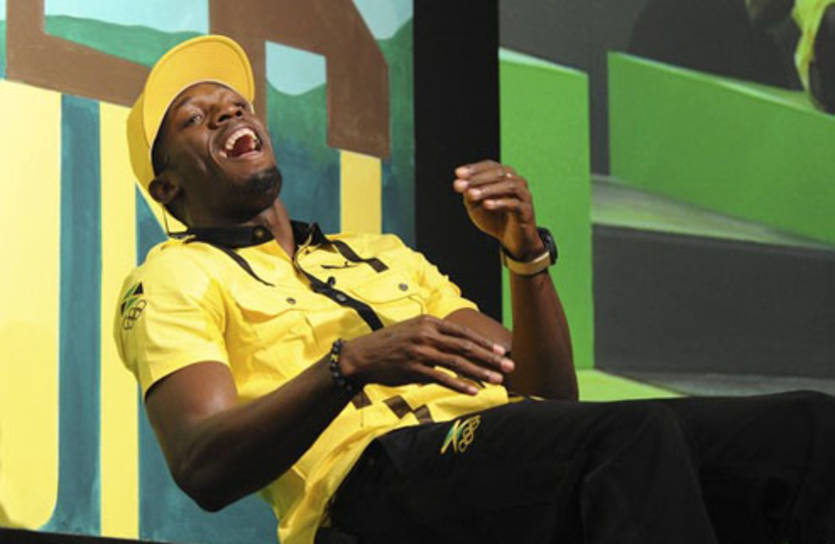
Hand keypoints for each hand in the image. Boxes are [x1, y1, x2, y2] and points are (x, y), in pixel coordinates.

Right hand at [339, 315, 513, 394]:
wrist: (362, 355)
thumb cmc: (390, 343)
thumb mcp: (414, 329)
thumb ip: (435, 334)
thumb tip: (459, 343)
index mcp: (429, 322)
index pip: (464, 332)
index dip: (485, 342)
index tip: (503, 350)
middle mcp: (427, 334)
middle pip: (466, 347)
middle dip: (491, 357)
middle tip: (510, 366)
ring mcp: (420, 352)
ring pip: (457, 363)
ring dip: (480, 372)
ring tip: (497, 380)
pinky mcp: (413, 369)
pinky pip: (441, 378)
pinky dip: (459, 385)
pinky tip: (473, 391)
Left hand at [453, 160, 543, 259]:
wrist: (511, 240)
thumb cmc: (493, 219)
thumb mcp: (476, 206)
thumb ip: (469, 195)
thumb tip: (460, 184)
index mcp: (504, 177)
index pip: (490, 166)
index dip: (474, 168)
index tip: (457, 174)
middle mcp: (516, 182)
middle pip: (499, 173)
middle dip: (478, 178)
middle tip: (460, 185)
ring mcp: (524, 195)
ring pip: (509, 185)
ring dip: (488, 189)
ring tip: (471, 195)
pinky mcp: (527, 211)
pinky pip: (515, 204)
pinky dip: (500, 203)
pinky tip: (486, 205)